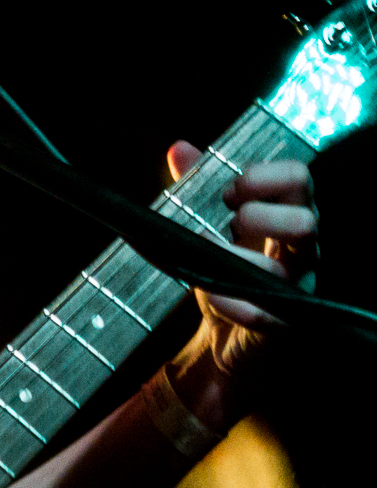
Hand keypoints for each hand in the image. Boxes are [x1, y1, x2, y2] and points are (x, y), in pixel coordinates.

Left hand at [164, 140, 317, 417]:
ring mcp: (294, 291)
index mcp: (285, 219)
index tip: (231, 186)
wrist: (219, 339)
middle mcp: (299, 253)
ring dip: (242, 259)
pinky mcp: (280, 326)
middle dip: (265, 216)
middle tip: (230, 220)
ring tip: (207, 253)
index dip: (269, 176)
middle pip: (307, 223)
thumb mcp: (205, 226)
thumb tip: (181, 148)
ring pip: (288, 270)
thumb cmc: (222, 273)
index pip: (300, 182)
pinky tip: (211, 295)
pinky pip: (266, 315)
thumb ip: (197, 188)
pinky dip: (233, 304)